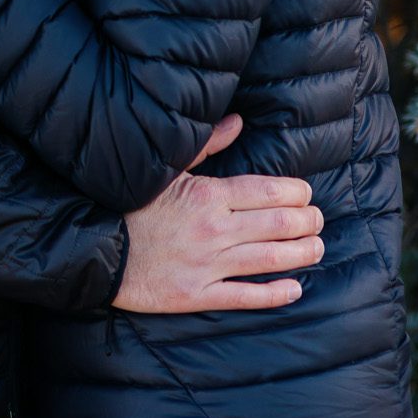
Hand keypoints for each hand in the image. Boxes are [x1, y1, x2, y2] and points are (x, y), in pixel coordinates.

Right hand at [114, 114, 323, 313]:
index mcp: (208, 196)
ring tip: (317, 247)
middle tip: (318, 219)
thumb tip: (237, 120)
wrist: (98, 248)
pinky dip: (275, 294)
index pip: (267, 192)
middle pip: (277, 225)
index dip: (295, 193)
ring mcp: (208, 265)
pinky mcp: (198, 294)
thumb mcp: (167, 166)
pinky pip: (246, 297)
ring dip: (301, 253)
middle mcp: (214, 231)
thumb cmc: (131, 202)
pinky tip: (295, 288)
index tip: (306, 193)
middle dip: (307, 221)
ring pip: (269, 259)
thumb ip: (206, 144)